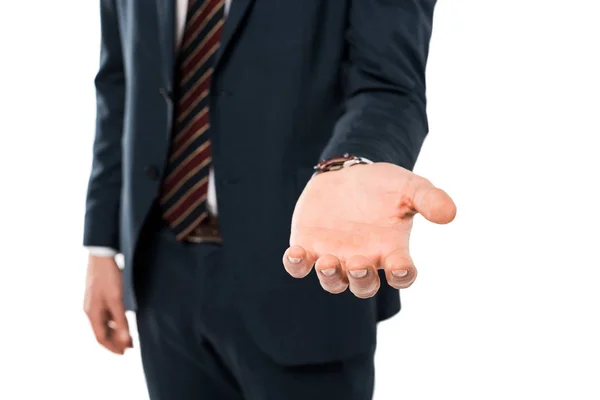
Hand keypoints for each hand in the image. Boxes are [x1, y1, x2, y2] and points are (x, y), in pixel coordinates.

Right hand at [83, 255, 132, 353]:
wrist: (102, 256)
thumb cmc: (108, 277)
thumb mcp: (117, 300)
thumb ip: (121, 321)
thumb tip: (125, 341)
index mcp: (92, 313)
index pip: (101, 337)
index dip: (112, 347)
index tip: (124, 353)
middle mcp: (91, 310)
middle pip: (102, 331)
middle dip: (115, 340)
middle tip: (130, 346)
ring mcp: (94, 303)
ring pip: (104, 323)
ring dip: (116, 331)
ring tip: (129, 335)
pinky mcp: (99, 296)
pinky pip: (105, 314)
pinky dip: (114, 320)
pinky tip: (123, 320)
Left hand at [283, 162, 455, 297]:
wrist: (350, 175)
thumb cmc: (384, 186)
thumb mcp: (410, 186)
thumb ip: (429, 199)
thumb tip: (449, 214)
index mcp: (392, 250)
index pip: (402, 274)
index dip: (402, 275)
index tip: (401, 267)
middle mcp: (363, 260)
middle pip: (363, 286)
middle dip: (361, 279)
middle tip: (358, 263)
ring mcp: (334, 256)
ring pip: (332, 281)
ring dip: (329, 276)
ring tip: (327, 262)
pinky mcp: (308, 247)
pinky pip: (299, 265)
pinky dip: (296, 264)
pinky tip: (294, 253)